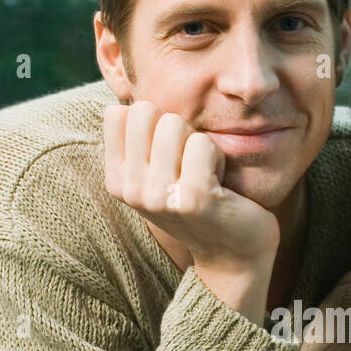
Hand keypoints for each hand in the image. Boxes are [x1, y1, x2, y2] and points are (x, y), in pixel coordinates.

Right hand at [104, 102, 279, 322]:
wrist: (233, 253)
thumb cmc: (199, 201)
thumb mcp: (157, 173)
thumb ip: (138, 139)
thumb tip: (125, 96)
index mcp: (117, 180)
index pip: (119, 112)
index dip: (154, 123)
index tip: (170, 156)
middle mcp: (130, 190)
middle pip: (145, 111)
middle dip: (177, 128)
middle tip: (191, 163)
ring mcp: (158, 196)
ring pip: (174, 124)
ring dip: (200, 144)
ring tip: (205, 175)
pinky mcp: (191, 198)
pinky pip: (202, 143)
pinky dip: (218, 157)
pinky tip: (219, 185)